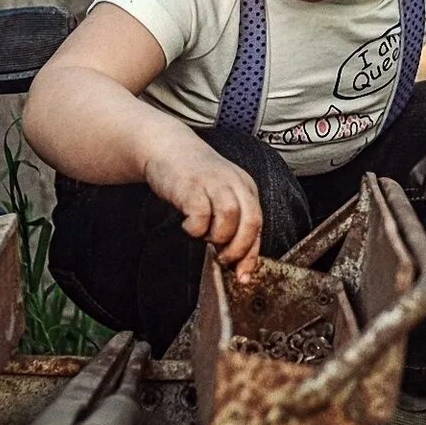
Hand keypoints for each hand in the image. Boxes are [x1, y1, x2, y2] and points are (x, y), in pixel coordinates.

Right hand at [145, 137, 262, 282]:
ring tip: (204, 236)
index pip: (258, 225)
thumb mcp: (219, 197)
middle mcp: (234, 183)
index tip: (242, 276)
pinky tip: (187, 224)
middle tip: (222, 259)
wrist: (167, 148)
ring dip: (217, 236)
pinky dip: (195, 228)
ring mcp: (213, 182)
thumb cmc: (193, 179)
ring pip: (230, 217)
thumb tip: (236, 265)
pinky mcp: (191, 185)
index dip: (251, 254)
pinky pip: (200, 214)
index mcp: (246, 187)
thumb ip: (231, 225)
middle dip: (238, 248)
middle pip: (250, 221)